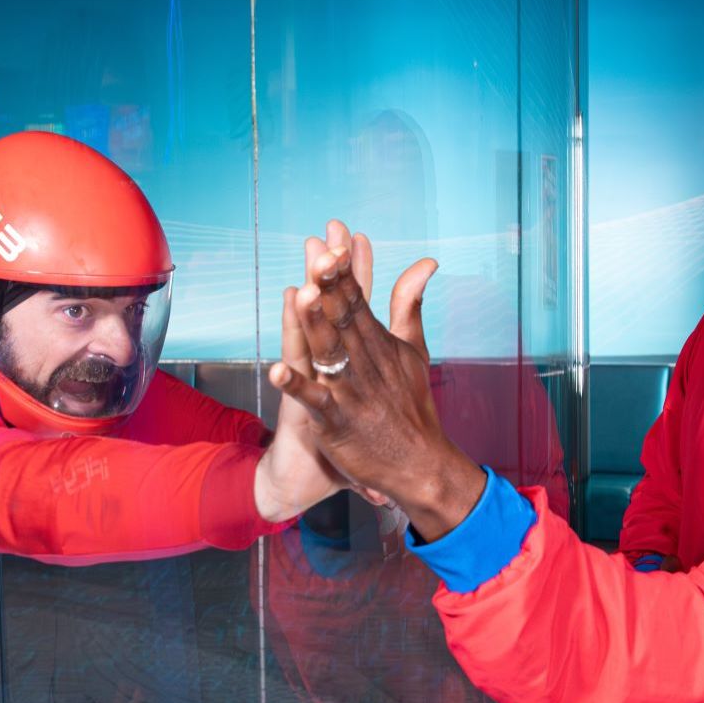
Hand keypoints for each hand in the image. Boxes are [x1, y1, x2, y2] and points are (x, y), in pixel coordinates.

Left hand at [268, 220, 483, 538]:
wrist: (421, 465)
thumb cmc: (412, 406)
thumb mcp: (414, 350)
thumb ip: (410, 304)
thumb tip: (425, 261)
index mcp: (377, 343)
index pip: (358, 299)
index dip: (345, 270)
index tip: (336, 237)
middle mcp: (364, 362)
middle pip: (343, 318)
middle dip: (330, 286)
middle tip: (318, 252)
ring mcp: (350, 391)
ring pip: (329, 352)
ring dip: (315, 325)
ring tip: (302, 296)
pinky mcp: (336, 421)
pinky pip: (314, 401)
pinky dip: (297, 387)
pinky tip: (277, 370)